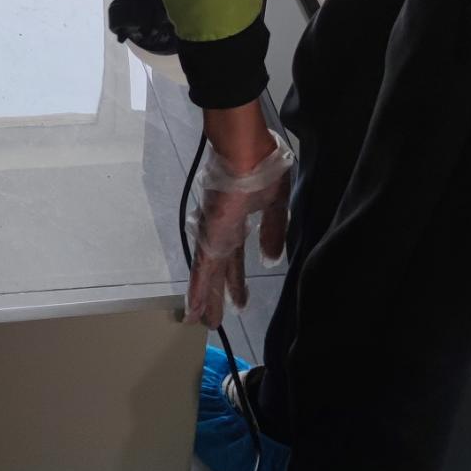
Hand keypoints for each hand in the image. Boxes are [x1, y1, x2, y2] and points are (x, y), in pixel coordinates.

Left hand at [186, 129, 293, 328]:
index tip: (240, 300)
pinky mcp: (211, 237)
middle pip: (220, 272)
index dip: (237, 279)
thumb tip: (273, 259)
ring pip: (208, 275)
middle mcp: (224, 233)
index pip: (236, 258)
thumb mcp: (276, 202)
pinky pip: (203, 269)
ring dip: (206, 299)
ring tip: (202, 322)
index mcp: (239, 224)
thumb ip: (274, 231)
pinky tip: (194, 309)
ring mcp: (215, 236)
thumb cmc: (261, 167)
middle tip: (214, 321)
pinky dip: (199, 290)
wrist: (243, 148)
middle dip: (218, 296)